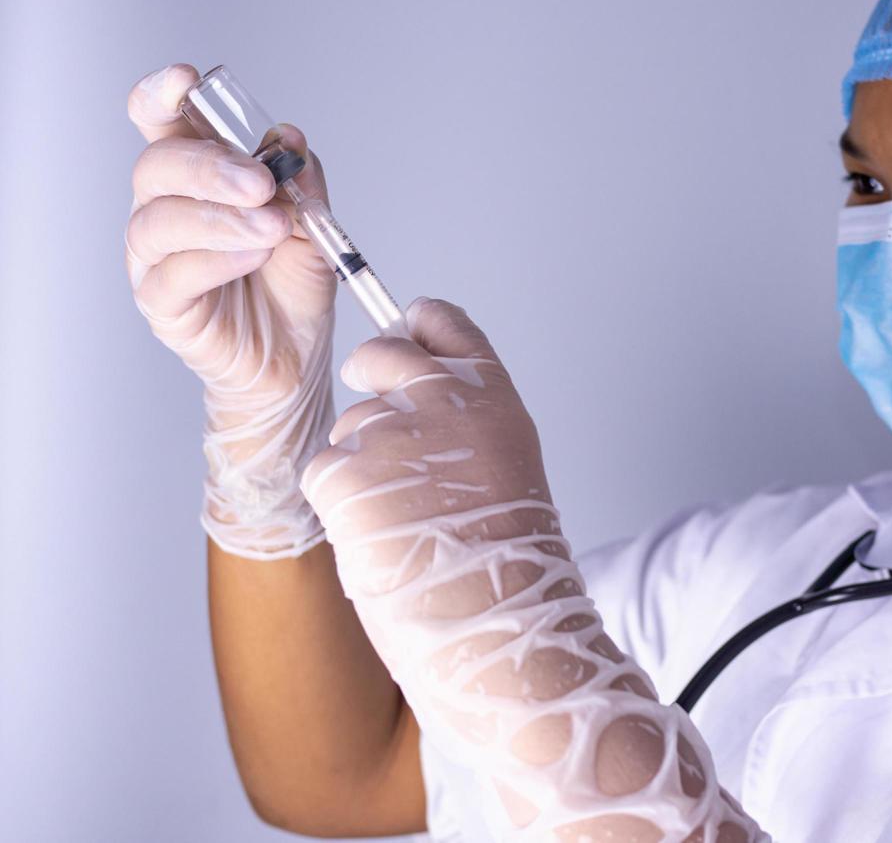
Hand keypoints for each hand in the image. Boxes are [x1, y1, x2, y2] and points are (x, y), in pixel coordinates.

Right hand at [126, 63, 337, 558]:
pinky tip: (253, 254)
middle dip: (212, 165)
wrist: (298, 359)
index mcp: (198, 178)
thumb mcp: (313, 226)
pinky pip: (172, 274)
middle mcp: (166, 209)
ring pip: (160, 219)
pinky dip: (216, 258)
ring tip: (272, 227)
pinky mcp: (163, 304)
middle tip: (262, 182)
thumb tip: (289, 141)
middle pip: (159, 165)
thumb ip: (301, 182)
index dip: (164, 96)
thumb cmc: (294, 288)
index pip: (163, 124)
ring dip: (221, 216)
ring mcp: (157, 258)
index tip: (186, 79)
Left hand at [301, 299, 764, 840]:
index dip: (417, 329)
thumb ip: (468, 423)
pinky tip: (377, 540)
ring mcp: (393, 432)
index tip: (406, 339)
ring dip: (359, 469)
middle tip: (378, 434)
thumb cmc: (508, 569)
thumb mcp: (508, 470)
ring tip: (403, 525)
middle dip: (367, 378)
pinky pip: (322, 472)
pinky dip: (338, 508)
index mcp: (495, 400)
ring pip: (348, 427)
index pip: (444, 323)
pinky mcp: (345, 472)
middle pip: (381, 353)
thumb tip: (415, 396)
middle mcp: (446, 401)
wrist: (499, 629)